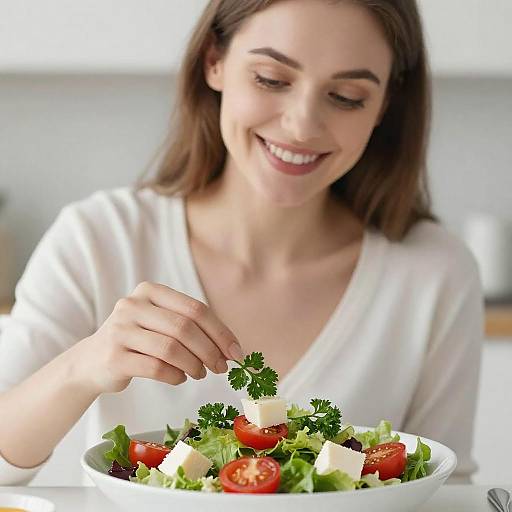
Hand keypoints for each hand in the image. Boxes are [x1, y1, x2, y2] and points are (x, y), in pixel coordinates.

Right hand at [73, 282, 242, 393]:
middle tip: (222, 368)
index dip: (220, 331)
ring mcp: (120, 330)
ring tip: (200, 374)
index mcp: (150, 291)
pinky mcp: (113, 356)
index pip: (195, 308)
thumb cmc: (138, 341)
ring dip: (194, 365)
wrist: (91, 361)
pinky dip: (175, 376)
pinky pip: (156, 368)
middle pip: (184, 327)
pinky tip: (180, 378)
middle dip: (210, 350)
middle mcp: (132, 305)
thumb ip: (191, 327)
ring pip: (171, 348)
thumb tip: (231, 349)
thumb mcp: (160, 323)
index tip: (236, 352)